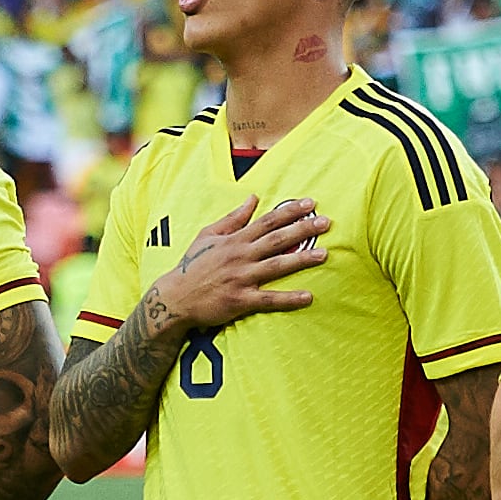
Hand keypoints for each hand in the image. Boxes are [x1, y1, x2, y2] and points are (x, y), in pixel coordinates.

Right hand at [147, 193, 324, 332]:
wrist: (174, 297)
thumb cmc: (192, 265)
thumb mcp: (208, 235)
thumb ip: (233, 218)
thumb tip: (253, 198)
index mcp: (235, 239)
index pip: (268, 220)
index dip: (290, 211)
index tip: (311, 203)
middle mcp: (241, 256)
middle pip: (277, 239)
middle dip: (303, 229)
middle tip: (326, 223)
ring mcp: (241, 278)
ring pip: (277, 266)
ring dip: (301, 259)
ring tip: (324, 254)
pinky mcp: (241, 300)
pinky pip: (269, 299)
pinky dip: (289, 299)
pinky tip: (308, 296)